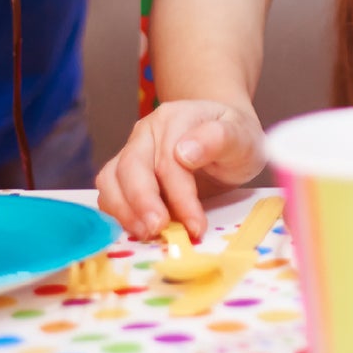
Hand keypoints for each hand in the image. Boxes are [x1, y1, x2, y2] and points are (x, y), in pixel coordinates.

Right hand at [95, 99, 265, 240]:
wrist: (227, 140)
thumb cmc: (235, 139)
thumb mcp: (243, 137)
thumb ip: (220, 138)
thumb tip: (184, 152)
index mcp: (176, 117)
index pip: (170, 160)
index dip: (181, 196)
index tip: (195, 225)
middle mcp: (147, 131)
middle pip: (131, 167)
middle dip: (142, 203)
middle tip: (158, 230)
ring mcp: (132, 150)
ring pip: (112, 180)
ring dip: (124, 211)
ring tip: (147, 234)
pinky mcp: (124, 173)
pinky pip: (110, 192)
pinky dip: (118, 213)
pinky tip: (139, 229)